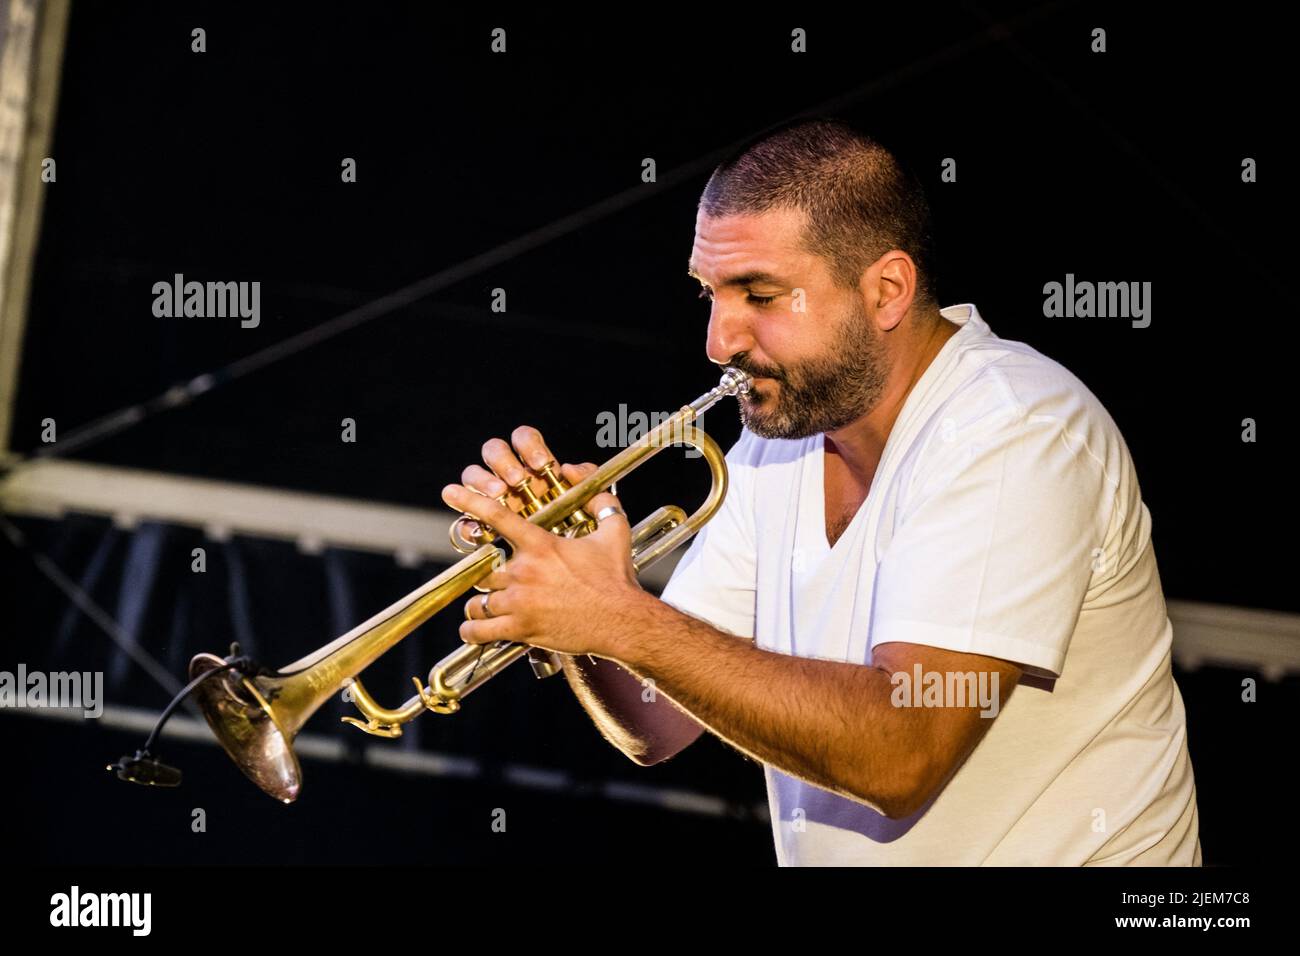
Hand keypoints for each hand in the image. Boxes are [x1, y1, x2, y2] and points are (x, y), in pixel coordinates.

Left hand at [442, 427, 647, 658]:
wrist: (623, 621)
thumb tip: (582, 476)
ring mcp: (520, 601)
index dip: (470, 501)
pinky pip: (480, 630)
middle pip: (484, 569)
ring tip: (489, 606)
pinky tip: (472, 630)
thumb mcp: (614, 531)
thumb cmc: (617, 578)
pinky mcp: (521, 629)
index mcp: (541, 545)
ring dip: (481, 603)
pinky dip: (472, 630)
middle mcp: (524, 571)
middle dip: (489, 575)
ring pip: (479, 600)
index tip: (449, 493)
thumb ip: (599, 502)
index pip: (497, 517)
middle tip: (499, 581)